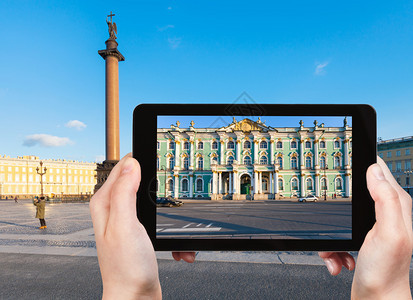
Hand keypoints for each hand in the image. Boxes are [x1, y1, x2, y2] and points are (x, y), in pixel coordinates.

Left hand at [90, 154, 194, 299]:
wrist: (134, 298)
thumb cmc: (126, 269)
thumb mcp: (126, 224)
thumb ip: (125, 192)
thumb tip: (131, 164)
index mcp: (106, 204)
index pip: (121, 168)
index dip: (139, 160)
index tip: (155, 156)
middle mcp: (114, 212)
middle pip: (139, 185)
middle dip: (159, 190)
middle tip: (172, 192)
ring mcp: (127, 224)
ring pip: (155, 206)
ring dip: (169, 217)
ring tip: (177, 232)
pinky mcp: (140, 236)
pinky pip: (161, 226)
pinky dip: (172, 235)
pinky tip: (178, 248)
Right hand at [319, 157, 412, 298]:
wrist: (377, 297)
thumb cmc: (386, 272)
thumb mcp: (389, 233)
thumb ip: (386, 200)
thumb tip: (374, 170)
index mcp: (395, 204)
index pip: (379, 169)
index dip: (364, 159)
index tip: (348, 155)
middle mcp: (385, 212)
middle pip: (354, 191)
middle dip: (338, 204)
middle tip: (335, 220)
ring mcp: (370, 225)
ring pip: (339, 213)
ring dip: (332, 233)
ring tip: (337, 249)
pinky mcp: (359, 237)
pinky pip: (336, 233)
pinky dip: (332, 246)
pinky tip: (339, 257)